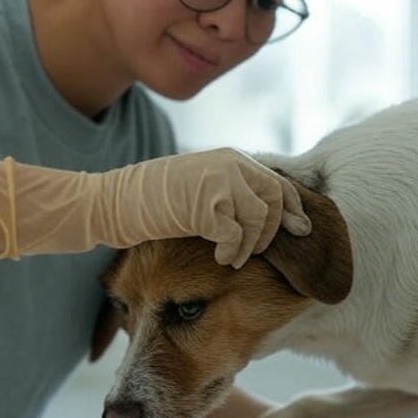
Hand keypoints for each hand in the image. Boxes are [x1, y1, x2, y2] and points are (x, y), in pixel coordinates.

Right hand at [111, 147, 311, 267]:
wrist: (116, 200)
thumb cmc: (155, 199)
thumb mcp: (201, 183)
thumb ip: (232, 190)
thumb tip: (265, 214)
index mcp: (232, 158)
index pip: (278, 182)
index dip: (292, 208)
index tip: (300, 230)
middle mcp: (230, 165)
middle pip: (274, 200)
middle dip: (272, 230)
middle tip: (258, 250)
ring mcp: (218, 183)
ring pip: (258, 220)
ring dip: (250, 246)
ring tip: (233, 258)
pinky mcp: (204, 206)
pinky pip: (236, 237)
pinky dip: (232, 253)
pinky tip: (221, 259)